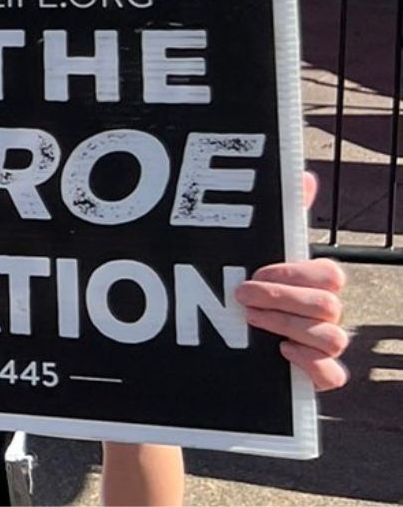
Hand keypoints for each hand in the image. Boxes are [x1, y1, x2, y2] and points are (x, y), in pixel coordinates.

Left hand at [234, 171, 352, 390]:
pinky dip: (313, 367)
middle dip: (283, 300)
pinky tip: (282, 353)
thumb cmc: (251, 280)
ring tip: (251, 321)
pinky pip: (334, 377)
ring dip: (288, 327)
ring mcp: (321, 344)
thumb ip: (282, 216)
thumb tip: (304, 177)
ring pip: (333, 339)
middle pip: (330, 306)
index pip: (330, 275)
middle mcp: (325, 314)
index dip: (295, 274)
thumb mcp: (260, 247)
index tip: (256, 271)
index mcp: (316, 283)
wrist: (221, 326)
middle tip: (241, 295)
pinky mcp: (313, 374)